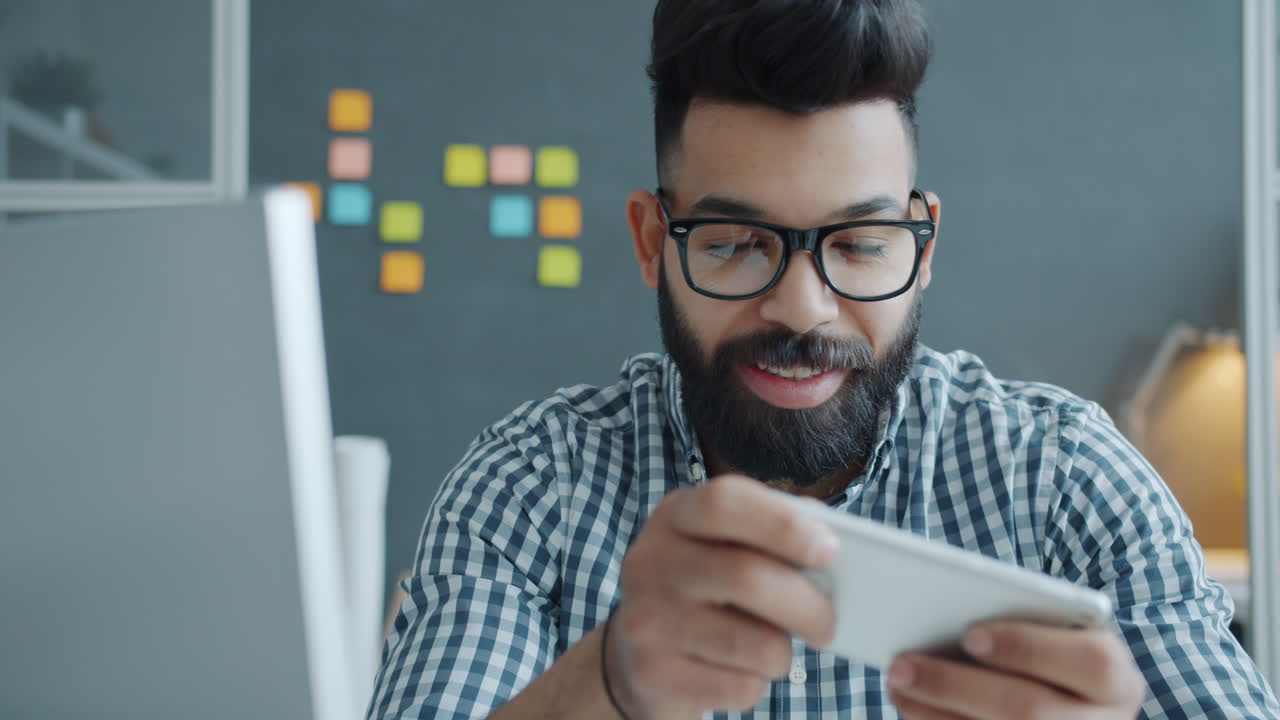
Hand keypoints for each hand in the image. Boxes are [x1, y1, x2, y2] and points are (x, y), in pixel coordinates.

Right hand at [604, 474, 838, 718]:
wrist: (638, 657)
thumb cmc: (706, 591)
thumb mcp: (724, 547)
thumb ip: (772, 535)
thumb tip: (829, 549)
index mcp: (675, 516)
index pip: (724, 503)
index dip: (782, 524)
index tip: (829, 550)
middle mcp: (650, 561)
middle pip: (747, 577)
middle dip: (808, 605)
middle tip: (828, 623)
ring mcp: (645, 619)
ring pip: (754, 644)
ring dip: (783, 654)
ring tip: (775, 649)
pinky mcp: (652, 674)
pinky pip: (739, 687)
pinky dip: (756, 684)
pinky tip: (739, 671)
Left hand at [887, 620, 1145, 718]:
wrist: (1073, 715)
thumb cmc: (1052, 660)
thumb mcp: (1055, 640)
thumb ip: (1021, 626)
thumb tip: (949, 621)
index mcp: (1117, 680)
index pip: (1091, 662)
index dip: (1028, 647)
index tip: (970, 635)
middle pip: (1031, 710)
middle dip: (957, 685)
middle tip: (903, 664)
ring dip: (937, 714)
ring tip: (897, 684)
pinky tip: (914, 709)